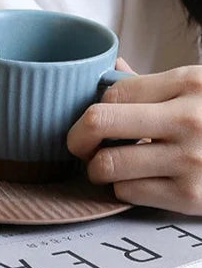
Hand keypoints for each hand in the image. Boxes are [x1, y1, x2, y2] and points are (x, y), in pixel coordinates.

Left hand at [66, 65, 201, 214]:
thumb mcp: (201, 88)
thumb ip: (154, 83)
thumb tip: (111, 70)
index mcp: (190, 83)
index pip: (111, 93)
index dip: (91, 109)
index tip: (92, 121)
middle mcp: (189, 119)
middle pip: (97, 123)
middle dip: (78, 138)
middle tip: (82, 146)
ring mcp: (190, 160)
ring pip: (106, 165)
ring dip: (100, 169)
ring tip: (111, 166)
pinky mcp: (191, 197)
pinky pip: (127, 193)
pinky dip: (124, 188)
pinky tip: (141, 180)